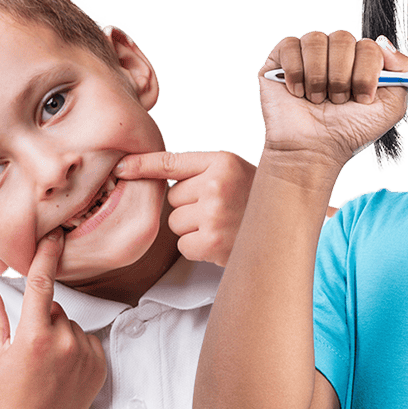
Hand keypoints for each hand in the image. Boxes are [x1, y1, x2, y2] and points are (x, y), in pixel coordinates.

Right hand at [0, 230, 106, 408]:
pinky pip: (89, 343)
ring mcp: (86, 357)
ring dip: (59, 335)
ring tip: (43, 367)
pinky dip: (76, 350)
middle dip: (41, 319)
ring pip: (72, 326)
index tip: (56, 236)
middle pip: (55, 309)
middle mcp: (64, 344)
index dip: (48, 256)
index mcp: (34, 337)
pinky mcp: (101, 369)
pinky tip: (60, 373)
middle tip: (27, 350)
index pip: (42, 284)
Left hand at [115, 150, 255, 266]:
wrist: (287, 226)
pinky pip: (184, 245)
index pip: (170, 162)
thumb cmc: (255, 199)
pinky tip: (221, 241)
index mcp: (222, 161)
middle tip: (218, 209)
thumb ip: (199, 170)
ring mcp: (214, 213)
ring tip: (221, 224)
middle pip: (171, 198)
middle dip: (188, 206)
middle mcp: (217, 184)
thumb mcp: (232, 171)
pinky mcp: (212, 241)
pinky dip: (198, 248)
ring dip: (192, 228)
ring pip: (175, 223)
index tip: (120, 167)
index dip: (142, 165)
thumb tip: (147, 173)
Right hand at [257, 30, 407, 171]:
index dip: (367, 71)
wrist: (313, 151)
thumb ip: (403, 74)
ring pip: (316, 40)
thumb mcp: (390, 108)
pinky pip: (290, 46)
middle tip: (338, 101)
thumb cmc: (348, 132)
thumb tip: (385, 43)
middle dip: (341, 76)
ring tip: (317, 100)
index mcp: (359, 61)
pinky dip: (296, 72)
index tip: (363, 98)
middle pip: (343, 38)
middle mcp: (334, 53)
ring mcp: (306, 54)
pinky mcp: (279, 60)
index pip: (370, 45)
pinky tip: (298, 93)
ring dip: (319, 77)